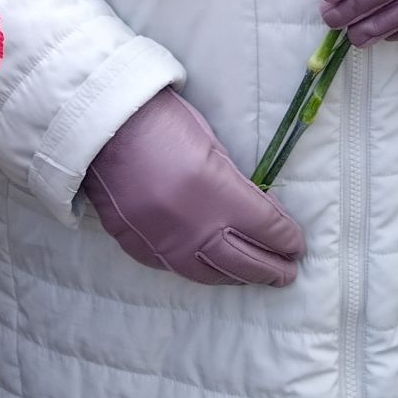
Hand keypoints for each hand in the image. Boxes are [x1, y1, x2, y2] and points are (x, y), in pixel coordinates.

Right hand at [83, 89, 303, 287]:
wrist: (100, 124)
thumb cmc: (160, 120)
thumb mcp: (211, 144)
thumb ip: (235, 184)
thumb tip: (261, 213)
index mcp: (214, 193)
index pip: (265, 228)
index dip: (286, 238)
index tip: (297, 244)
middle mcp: (190, 227)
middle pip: (243, 260)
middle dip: (271, 268)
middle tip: (288, 272)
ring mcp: (160, 242)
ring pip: (209, 274)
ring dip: (238, 277)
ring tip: (256, 277)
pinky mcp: (135, 246)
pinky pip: (173, 269)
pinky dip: (199, 271)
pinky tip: (212, 270)